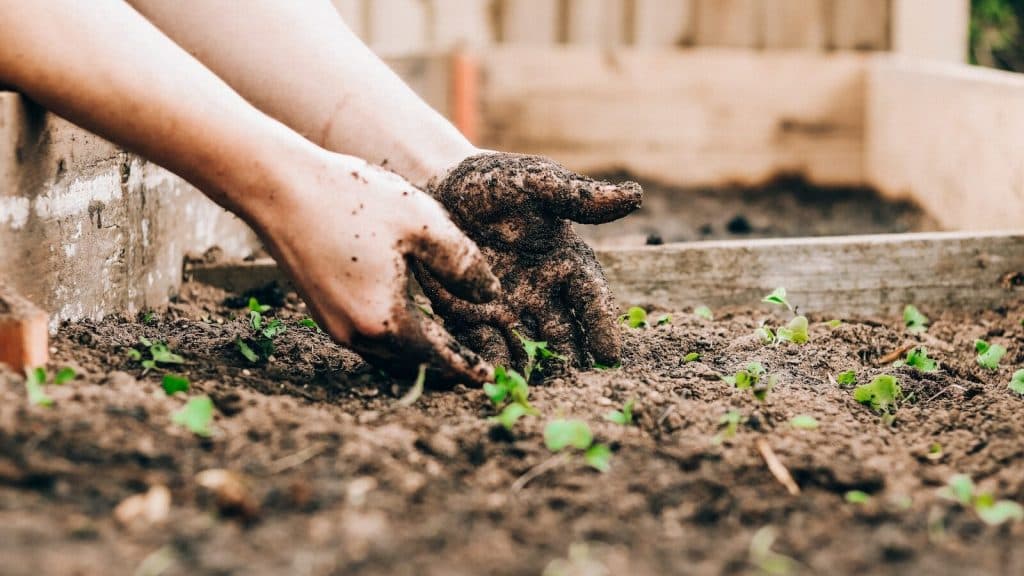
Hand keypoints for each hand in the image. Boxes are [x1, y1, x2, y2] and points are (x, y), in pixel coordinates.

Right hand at [252, 151, 500, 384]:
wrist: (279, 188)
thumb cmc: (353, 199)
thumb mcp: (423, 223)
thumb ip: (463, 264)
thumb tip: (490, 296)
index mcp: (385, 320)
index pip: (438, 356)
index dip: (466, 367)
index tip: (490, 378)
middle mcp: (356, 334)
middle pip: (411, 365)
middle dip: (444, 369)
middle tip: (474, 370)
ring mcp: (334, 325)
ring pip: (387, 356)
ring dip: (418, 357)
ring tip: (447, 352)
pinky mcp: (321, 310)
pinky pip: (368, 339)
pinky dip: (395, 341)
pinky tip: (409, 325)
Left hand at [419, 152, 641, 370]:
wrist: (438, 187)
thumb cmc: (495, 182)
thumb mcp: (536, 183)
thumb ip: (578, 197)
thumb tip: (634, 196)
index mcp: (566, 262)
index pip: (591, 300)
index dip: (601, 326)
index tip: (609, 355)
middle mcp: (543, 292)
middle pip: (564, 334)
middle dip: (571, 361)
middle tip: (577, 388)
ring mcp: (508, 308)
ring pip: (529, 347)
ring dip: (535, 370)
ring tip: (538, 393)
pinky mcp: (472, 316)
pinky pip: (486, 345)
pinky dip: (493, 362)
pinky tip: (496, 379)